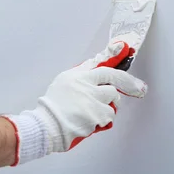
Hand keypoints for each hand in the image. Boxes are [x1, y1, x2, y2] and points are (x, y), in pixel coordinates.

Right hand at [4, 41, 147, 164]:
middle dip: (119, 90)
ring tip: (92, 112)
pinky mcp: (97, 116)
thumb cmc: (53, 105)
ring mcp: (93, 101)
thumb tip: (95, 63)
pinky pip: (109, 117)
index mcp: (78, 77)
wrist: (47, 125)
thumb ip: (81, 73)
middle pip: (113, 85)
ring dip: (107, 107)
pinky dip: (103, 120)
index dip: (114, 56)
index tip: (124, 48)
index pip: (102, 66)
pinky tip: (90, 121)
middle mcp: (86, 87)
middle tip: (126, 92)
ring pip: (113, 102)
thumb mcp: (63, 81)